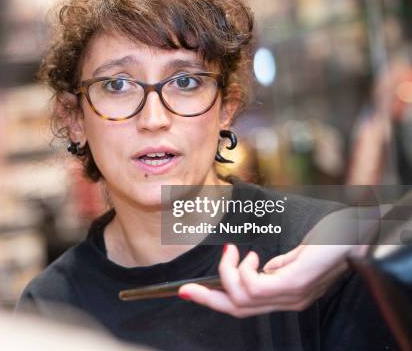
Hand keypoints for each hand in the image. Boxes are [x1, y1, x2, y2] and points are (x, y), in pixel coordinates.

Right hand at [178, 243, 362, 317]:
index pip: (244, 306)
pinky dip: (243, 270)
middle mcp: (288, 301)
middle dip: (207, 299)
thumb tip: (254, 266)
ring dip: (228, 273)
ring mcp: (291, 295)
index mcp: (286, 295)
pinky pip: (255, 287)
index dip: (214, 300)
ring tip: (234, 253)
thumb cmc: (329, 239)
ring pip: (241, 299)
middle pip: (238, 309)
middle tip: (185, 290)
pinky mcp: (294, 284)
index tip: (191, 291)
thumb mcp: (294, 255)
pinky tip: (250, 256)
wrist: (357, 233)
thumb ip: (275, 267)